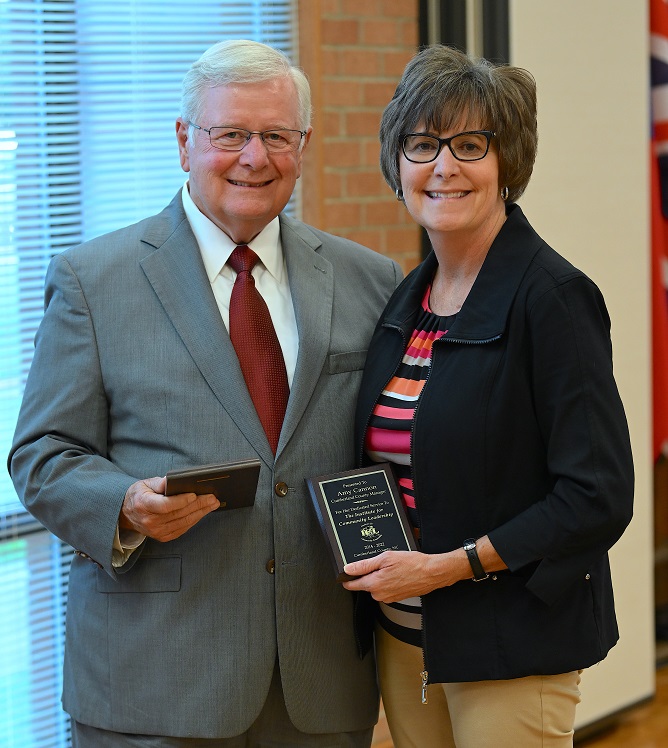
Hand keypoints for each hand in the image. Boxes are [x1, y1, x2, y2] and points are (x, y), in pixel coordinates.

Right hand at [119, 476, 218, 541]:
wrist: (126, 514)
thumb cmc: (139, 495)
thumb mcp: (145, 483)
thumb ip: (159, 482)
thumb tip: (173, 480)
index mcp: (143, 505)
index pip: (165, 505)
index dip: (181, 501)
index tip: (194, 494)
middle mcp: (150, 521)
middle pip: (179, 514)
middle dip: (198, 505)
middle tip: (213, 497)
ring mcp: (156, 532)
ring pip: (184, 522)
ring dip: (201, 513)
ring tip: (213, 503)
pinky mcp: (163, 537)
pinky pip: (183, 528)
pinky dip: (194, 520)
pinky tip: (203, 512)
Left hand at [342, 550, 467, 602]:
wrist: (432, 573)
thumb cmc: (412, 564)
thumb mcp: (385, 558)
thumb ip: (364, 564)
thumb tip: (349, 569)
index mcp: (374, 584)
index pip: (352, 585)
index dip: (347, 578)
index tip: (344, 574)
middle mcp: (380, 594)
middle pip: (365, 584)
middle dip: (368, 574)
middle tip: (380, 563)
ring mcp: (389, 598)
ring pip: (376, 586)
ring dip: (379, 577)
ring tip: (392, 567)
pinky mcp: (396, 598)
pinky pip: (386, 589)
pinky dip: (388, 581)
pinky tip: (397, 573)